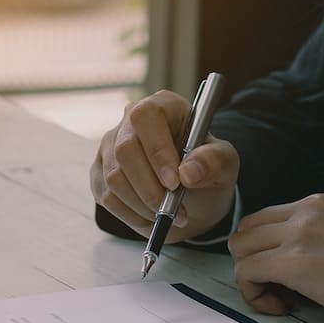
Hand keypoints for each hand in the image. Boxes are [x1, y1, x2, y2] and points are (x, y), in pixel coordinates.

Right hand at [90, 90, 239, 241]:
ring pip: (114, 178)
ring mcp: (109, 147)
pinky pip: (107, 197)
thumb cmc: (206, 169)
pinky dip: (131, 214)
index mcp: (162, 106)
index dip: (157, 150)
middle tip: (171, 209)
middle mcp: (129, 122)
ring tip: (167, 215)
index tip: (175, 183)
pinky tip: (151, 216)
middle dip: (150, 188)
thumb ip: (214, 161)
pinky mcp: (99, 173)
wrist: (192, 194)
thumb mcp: (224, 163)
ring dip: (142, 205)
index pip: (146, 117)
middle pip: (125, 151)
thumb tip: (188, 173)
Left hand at [228, 189, 323, 322]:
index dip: (269, 249)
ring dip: (251, 277)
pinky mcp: (294, 260)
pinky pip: (246, 272)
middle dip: (254, 260)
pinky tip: (280, 306)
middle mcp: (310, 208)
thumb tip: (285, 261)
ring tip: (282, 299)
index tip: (291, 276)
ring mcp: (301, 232)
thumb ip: (320, 235)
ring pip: (240, 248)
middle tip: (282, 289)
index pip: (270, 218)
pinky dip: (253, 293)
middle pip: (248, 229)